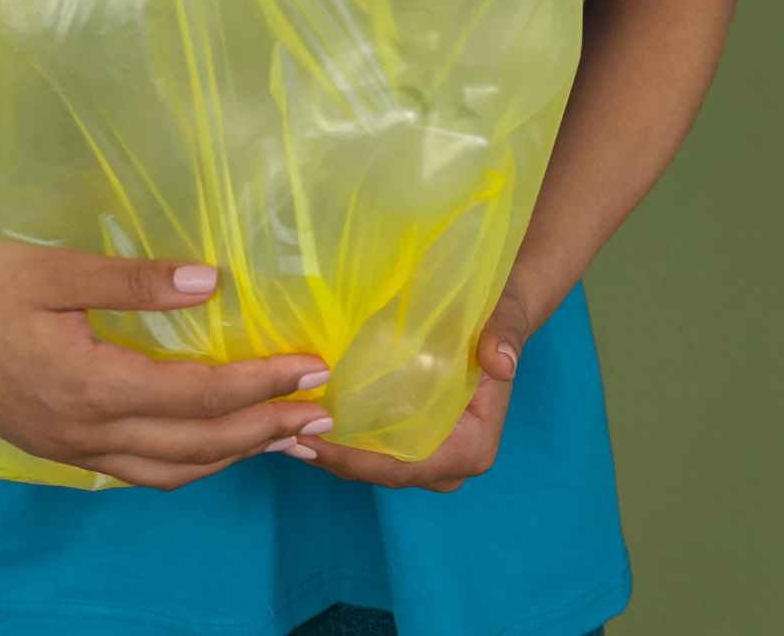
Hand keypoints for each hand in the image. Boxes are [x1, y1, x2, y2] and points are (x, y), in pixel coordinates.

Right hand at [0, 241, 332, 490]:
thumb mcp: (53, 269)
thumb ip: (132, 280)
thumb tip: (209, 284)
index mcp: (93, 386)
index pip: (199, 396)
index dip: (262, 384)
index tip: (312, 367)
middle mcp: (90, 431)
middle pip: (198, 445)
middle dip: (267, 430)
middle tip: (324, 413)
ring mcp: (75, 447)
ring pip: (174, 469)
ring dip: (236, 455)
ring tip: (288, 438)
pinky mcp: (63, 446)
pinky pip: (144, 469)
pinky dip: (193, 461)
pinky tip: (214, 445)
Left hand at [295, 278, 532, 491]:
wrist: (501, 310)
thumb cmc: (497, 314)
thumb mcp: (501, 317)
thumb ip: (501, 337)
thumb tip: (500, 361)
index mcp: (473, 446)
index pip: (407, 466)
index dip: (356, 460)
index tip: (311, 441)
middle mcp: (452, 461)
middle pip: (385, 472)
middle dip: (335, 458)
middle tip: (283, 435)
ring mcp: (433, 454)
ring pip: (376, 464)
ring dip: (333, 451)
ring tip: (282, 429)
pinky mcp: (417, 438)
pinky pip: (376, 449)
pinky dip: (343, 439)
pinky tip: (304, 419)